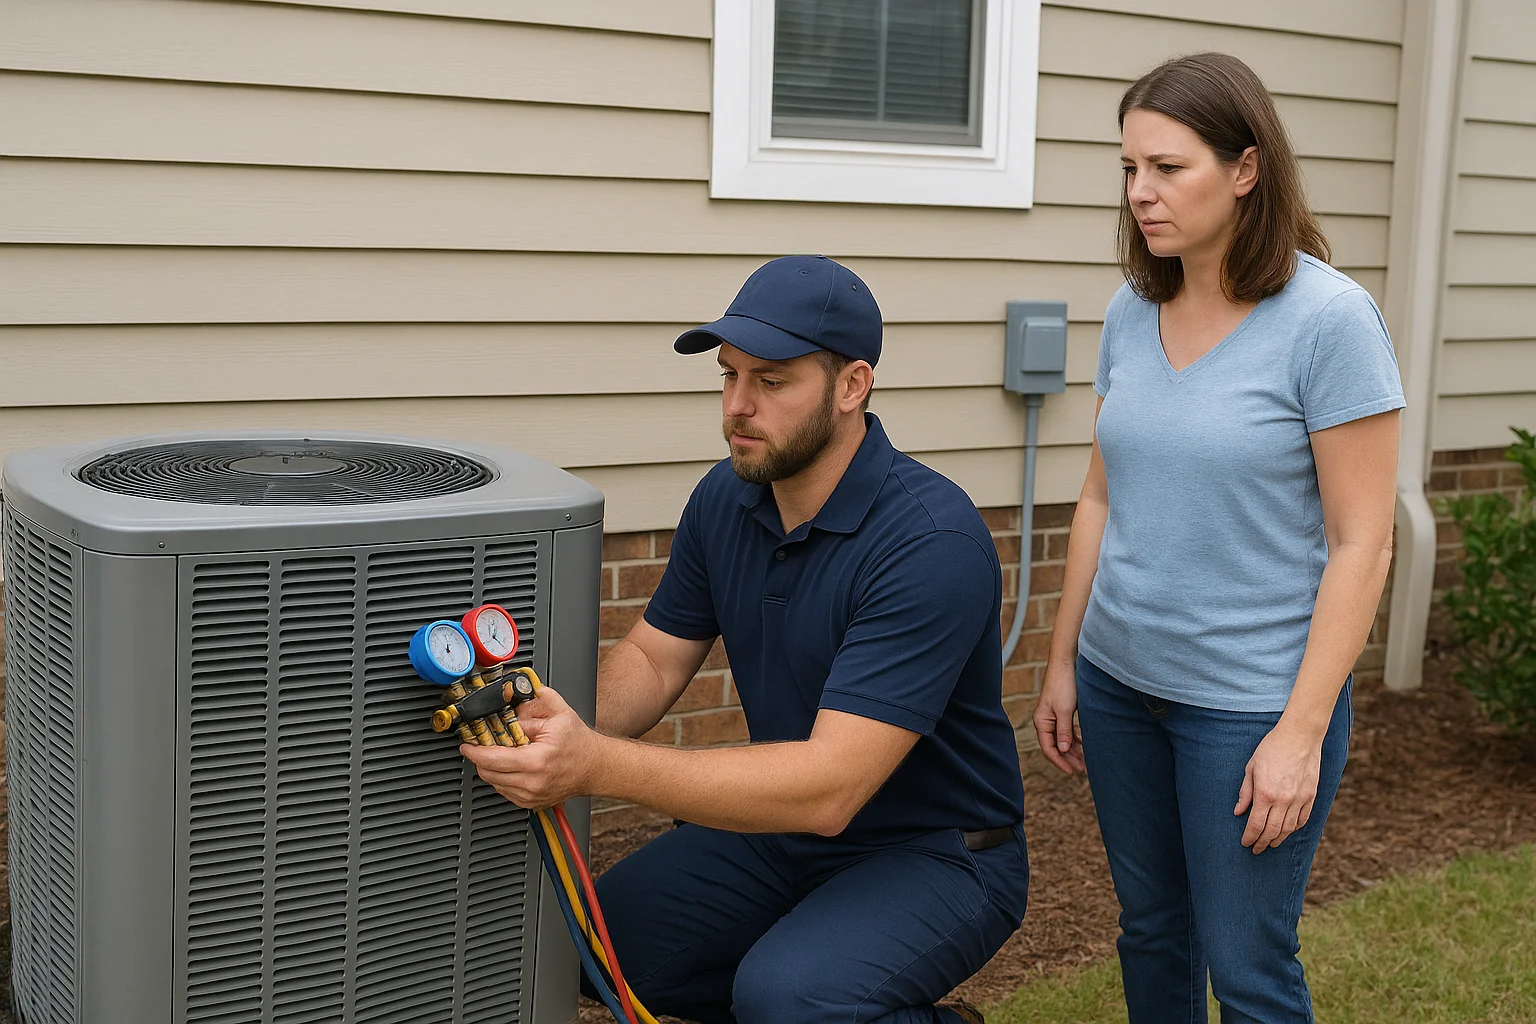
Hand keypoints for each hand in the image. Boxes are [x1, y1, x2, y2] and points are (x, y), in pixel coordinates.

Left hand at [460, 686, 602, 809]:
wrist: (595, 767)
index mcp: (537, 760)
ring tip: (504, 754)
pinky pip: (505, 791)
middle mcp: (533, 782)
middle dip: (481, 758)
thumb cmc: (579, 743)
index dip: (475, 752)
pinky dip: (503, 779)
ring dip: (492, 769)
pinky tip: (514, 766)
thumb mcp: (558, 714)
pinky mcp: (531, 803)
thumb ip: (532, 706)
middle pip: (488, 773)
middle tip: (482, 746)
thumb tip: (509, 707)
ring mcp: (532, 796)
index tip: (467, 745)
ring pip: (494, 784)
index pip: (493, 759)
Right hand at [1033, 656, 1084, 774]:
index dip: (1060, 762)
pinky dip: (1076, 740)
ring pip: (1063, 740)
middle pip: (1056, 747)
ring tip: (1086, 761)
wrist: (1067, 664)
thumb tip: (1062, 750)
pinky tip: (1085, 746)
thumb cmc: (1064, 685)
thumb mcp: (1065, 710)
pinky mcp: (1063, 713)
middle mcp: (1046, 722)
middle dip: (1069, 759)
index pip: (1049, 749)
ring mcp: (1054, 718)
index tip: (1072, 772)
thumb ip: (1064, 731)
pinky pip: (1068, 732)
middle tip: (1083, 770)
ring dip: (1074, 751)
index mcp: (1042, 722)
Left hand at [1235, 721, 1322, 853]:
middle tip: (1257, 849)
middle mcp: (1284, 800)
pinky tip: (1287, 831)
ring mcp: (1300, 799)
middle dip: (1262, 843)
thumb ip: (1245, 792)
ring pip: (1288, 829)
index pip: (1256, 825)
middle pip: (1272, 831)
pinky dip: (1294, 829)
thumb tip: (1238, 812)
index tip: (1246, 843)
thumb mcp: (1251, 768)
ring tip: (1271, 843)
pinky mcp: (1311, 796)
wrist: (1300, 736)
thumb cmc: (1271, 749)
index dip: (1250, 837)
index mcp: (1265, 793)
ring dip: (1278, 839)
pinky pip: (1303, 819)